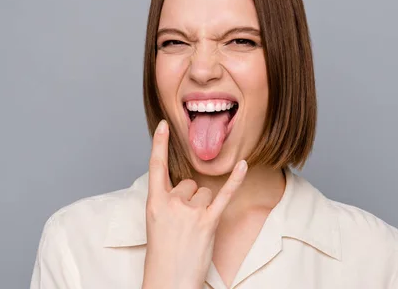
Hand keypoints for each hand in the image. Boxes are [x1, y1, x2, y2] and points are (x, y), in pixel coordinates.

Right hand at [141, 120, 247, 288]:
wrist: (169, 281)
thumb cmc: (163, 255)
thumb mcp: (155, 223)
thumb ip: (167, 201)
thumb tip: (187, 188)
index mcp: (153, 202)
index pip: (156, 166)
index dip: (160, 144)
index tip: (165, 125)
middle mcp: (171, 203)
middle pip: (189, 184)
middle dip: (190, 199)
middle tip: (185, 224)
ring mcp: (190, 212)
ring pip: (205, 192)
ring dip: (204, 207)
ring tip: (195, 230)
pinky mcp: (208, 222)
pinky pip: (224, 195)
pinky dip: (235, 180)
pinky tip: (243, 165)